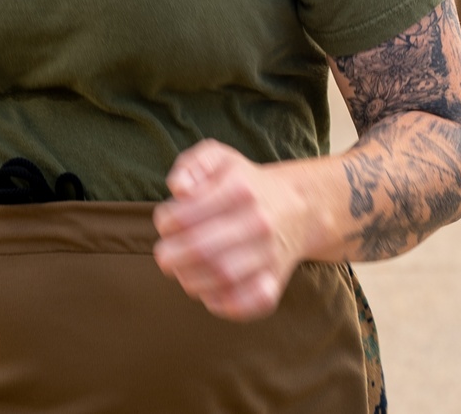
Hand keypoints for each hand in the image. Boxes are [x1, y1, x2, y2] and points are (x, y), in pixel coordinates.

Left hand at [152, 140, 317, 321]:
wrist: (296, 207)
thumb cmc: (244, 182)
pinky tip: (207, 292)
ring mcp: (269, 254)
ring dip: (190, 280)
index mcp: (240, 189)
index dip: (167, 222)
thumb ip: (192, 165)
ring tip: (181, 271)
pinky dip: (222, 304)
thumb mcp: (218, 157)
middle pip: (202, 249)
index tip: (164, 223)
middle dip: (173, 256)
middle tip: (164, 256)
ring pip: (221, 277)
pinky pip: (248, 303)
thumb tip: (179, 189)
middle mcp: (258, 222)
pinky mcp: (275, 282)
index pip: (189, 213)